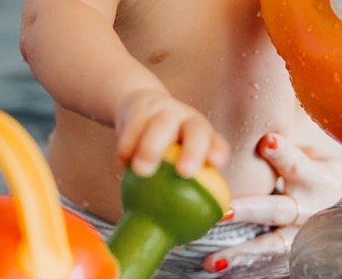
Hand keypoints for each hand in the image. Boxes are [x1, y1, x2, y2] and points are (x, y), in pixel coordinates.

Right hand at [115, 88, 229, 178]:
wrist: (139, 107)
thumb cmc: (163, 144)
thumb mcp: (176, 158)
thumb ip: (179, 188)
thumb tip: (176, 233)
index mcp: (201, 134)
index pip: (215, 140)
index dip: (217, 151)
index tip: (216, 164)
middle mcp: (186, 120)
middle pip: (196, 129)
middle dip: (193, 150)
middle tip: (185, 173)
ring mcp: (162, 113)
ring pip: (160, 126)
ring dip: (151, 148)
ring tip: (142, 170)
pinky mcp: (137, 112)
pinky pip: (131, 129)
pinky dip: (126, 149)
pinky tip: (123, 165)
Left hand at [203, 132, 341, 272]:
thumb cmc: (339, 180)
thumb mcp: (325, 161)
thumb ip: (294, 154)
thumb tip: (263, 140)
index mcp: (317, 180)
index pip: (298, 164)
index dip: (283, 153)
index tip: (266, 141)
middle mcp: (311, 210)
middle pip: (278, 209)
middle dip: (249, 210)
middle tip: (222, 211)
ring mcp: (306, 236)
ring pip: (272, 245)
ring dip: (242, 252)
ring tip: (214, 261)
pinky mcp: (303, 255)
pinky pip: (274, 264)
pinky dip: (251, 268)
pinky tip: (225, 270)